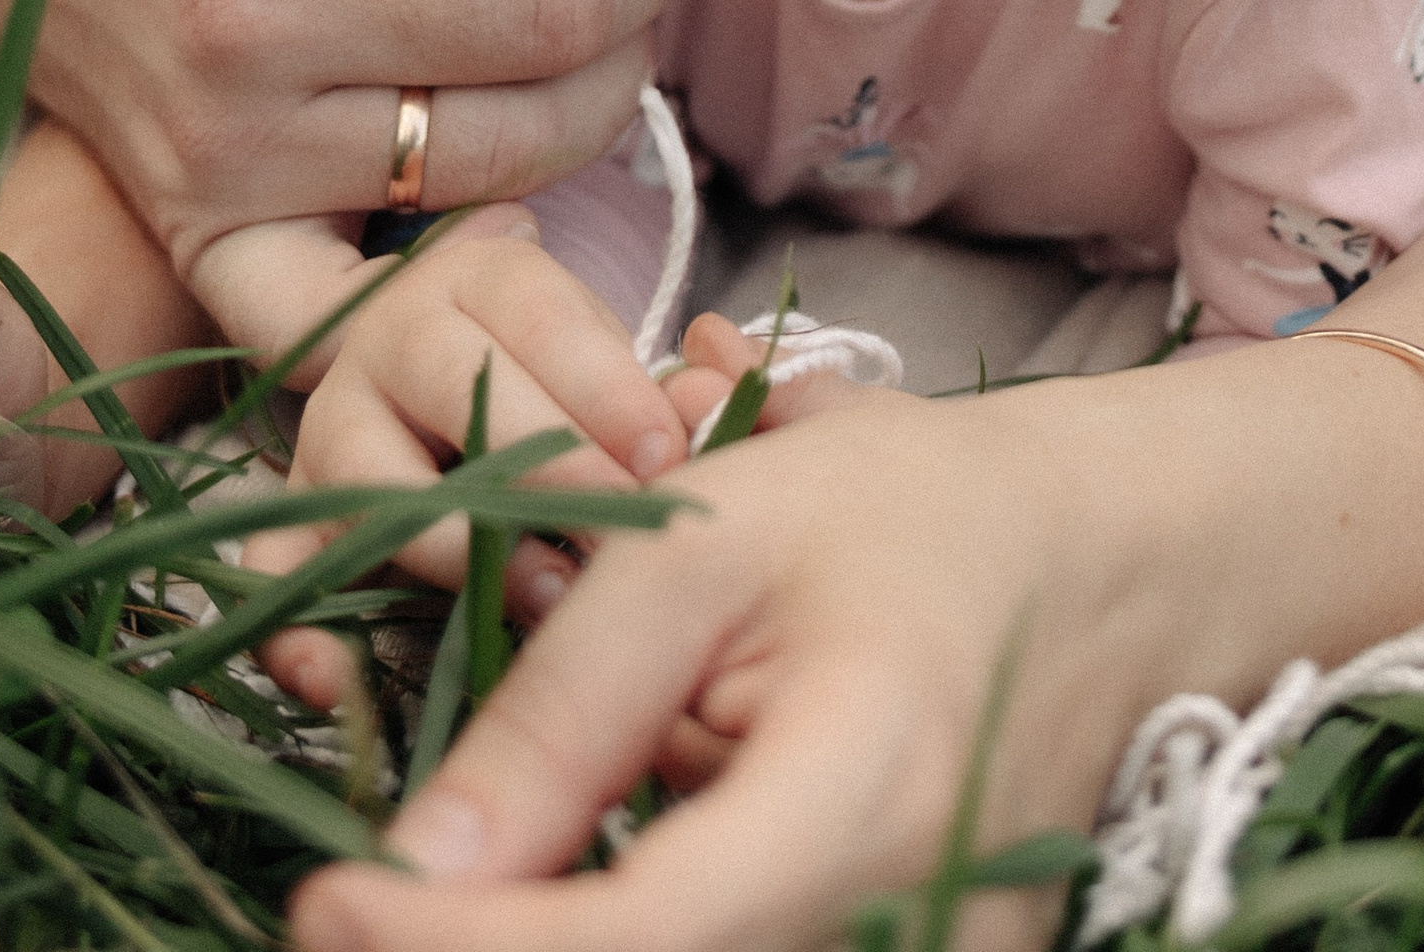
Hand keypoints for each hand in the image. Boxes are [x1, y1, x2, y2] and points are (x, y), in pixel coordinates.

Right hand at [237, 214, 718, 709]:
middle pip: (459, 388)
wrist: (464, 368)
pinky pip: (275, 572)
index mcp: (476, 278)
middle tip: (621, 537)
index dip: (609, 389)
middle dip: (552, 469)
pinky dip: (295, 627)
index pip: (540, 317)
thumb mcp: (609, 358)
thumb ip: (654, 395)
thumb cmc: (564, 377)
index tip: (670, 458)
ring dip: (462, 547)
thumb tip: (706, 428)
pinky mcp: (292, 514)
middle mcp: (387, 339)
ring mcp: (331, 427)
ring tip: (545, 601)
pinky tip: (339, 683)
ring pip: (374, 478)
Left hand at [281, 370, 1205, 951]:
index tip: (324, 893)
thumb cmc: (900, 516)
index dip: (454, 947)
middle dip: (490, 949)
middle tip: (366, 896)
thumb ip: (563, 702)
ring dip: (559, 935)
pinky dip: (636, 936)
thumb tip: (409, 867)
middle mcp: (911, 941)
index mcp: (862, 808)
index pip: (625, 945)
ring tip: (477, 879)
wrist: (1099, 563)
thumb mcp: (710, 541)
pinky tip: (574, 892)